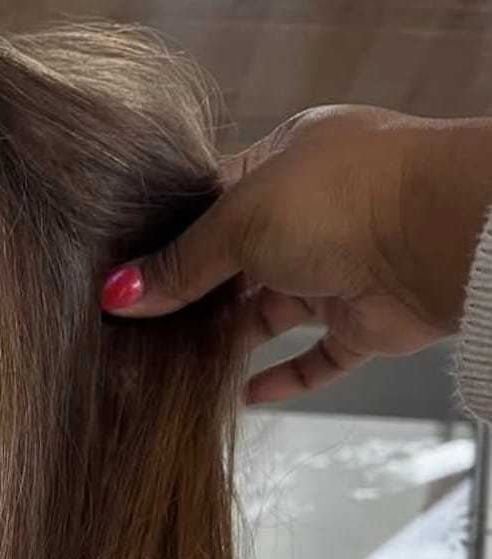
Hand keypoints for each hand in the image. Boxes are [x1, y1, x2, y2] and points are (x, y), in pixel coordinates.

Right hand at [98, 106, 491, 404]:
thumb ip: (182, 262)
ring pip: (272, 312)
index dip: (172, 240)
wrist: (438, 235)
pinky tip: (242, 396)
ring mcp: (341, 266)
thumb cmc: (343, 198)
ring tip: (174, 366)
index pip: (216, 203)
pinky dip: (282, 379)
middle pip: (239, 262)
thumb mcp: (241, 219)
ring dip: (230, 338)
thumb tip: (121, 294)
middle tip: (139, 331)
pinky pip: (317, 359)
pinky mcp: (365, 321)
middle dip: (195, 296)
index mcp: (288, 161)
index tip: (126, 279)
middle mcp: (316, 211)